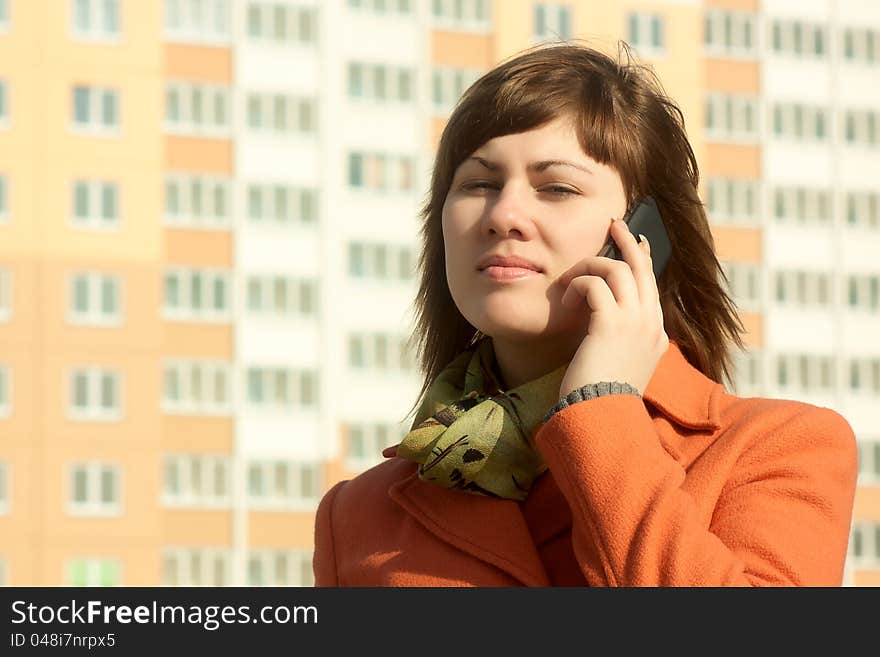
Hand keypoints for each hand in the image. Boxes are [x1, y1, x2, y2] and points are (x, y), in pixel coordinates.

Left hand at [558, 216, 668, 398]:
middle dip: (628, 243)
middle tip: (614, 224)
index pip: (651, 288)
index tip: (635, 244)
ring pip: (619, 271)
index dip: (643, 262)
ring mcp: (635, 324)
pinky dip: (578, 285)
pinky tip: (566, 299)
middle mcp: (651, 326)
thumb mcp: (615, 367)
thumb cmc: (600, 398)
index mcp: (654, 337)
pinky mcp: (611, 325)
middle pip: (643, 270)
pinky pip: (596, 285)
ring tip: (569, 281)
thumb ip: (616, 344)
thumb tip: (601, 326)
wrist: (600, 419)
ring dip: (590, 268)